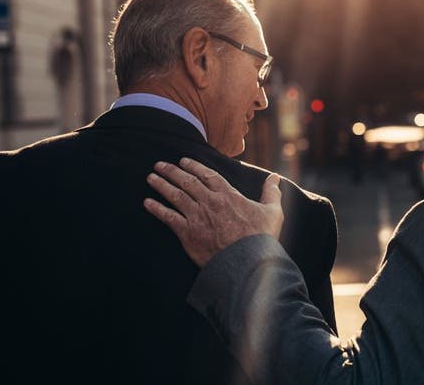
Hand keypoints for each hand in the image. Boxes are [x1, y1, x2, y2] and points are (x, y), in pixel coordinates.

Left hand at [143, 157, 283, 266]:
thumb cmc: (261, 237)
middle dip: (171, 171)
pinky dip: (156, 209)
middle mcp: (210, 201)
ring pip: (175, 195)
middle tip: (159, 165)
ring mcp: (197, 216)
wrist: (247, 262)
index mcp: (228, 194)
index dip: (193, 166)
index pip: (207, 174)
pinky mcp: (187, 233)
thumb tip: (276, 177)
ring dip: (161, 185)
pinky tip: (147, 202)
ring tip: (150, 177)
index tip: (183, 161)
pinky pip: (168, 217)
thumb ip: (271, 192)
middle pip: (187, 181)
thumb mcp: (272, 212)